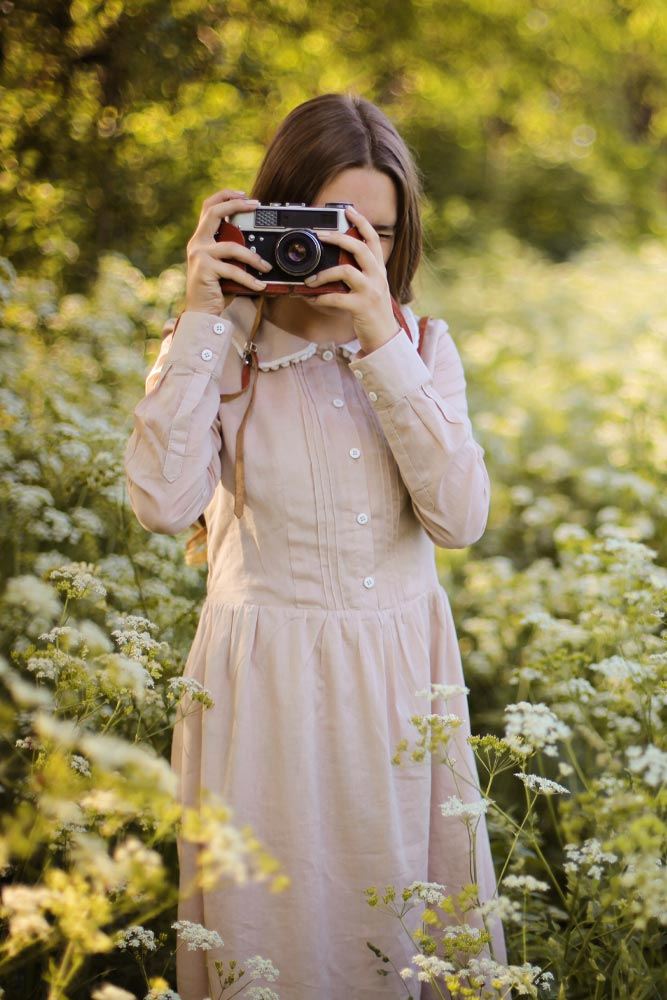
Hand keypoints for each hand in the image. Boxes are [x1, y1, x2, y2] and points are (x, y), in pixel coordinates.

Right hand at [184, 188, 272, 314]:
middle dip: (236, 204)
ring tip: (266, 266)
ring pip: (232, 247)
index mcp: (201, 239)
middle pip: (214, 212)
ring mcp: (199, 255)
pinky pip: (233, 270)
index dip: (225, 196)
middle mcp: (197, 243)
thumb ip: (232, 251)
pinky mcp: (204, 269)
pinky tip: (260, 286)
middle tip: (256, 205)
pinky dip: (250, 279)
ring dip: (253, 257)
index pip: (209, 207)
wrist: (201, 313)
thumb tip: (257, 243)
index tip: (245, 195)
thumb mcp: (224, 265)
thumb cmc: (216, 290)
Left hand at [302, 205, 399, 352]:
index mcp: (379, 269)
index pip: (373, 239)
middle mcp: (377, 276)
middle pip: (360, 248)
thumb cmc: (372, 311)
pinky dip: (321, 298)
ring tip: (310, 279)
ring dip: (323, 273)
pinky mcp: (361, 307)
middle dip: (338, 238)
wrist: (384, 337)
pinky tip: (312, 299)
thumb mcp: (371, 287)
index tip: (348, 209)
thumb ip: (359, 273)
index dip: (361, 222)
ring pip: (345, 271)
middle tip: (320, 235)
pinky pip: (337, 298)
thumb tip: (332, 263)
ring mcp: (370, 291)